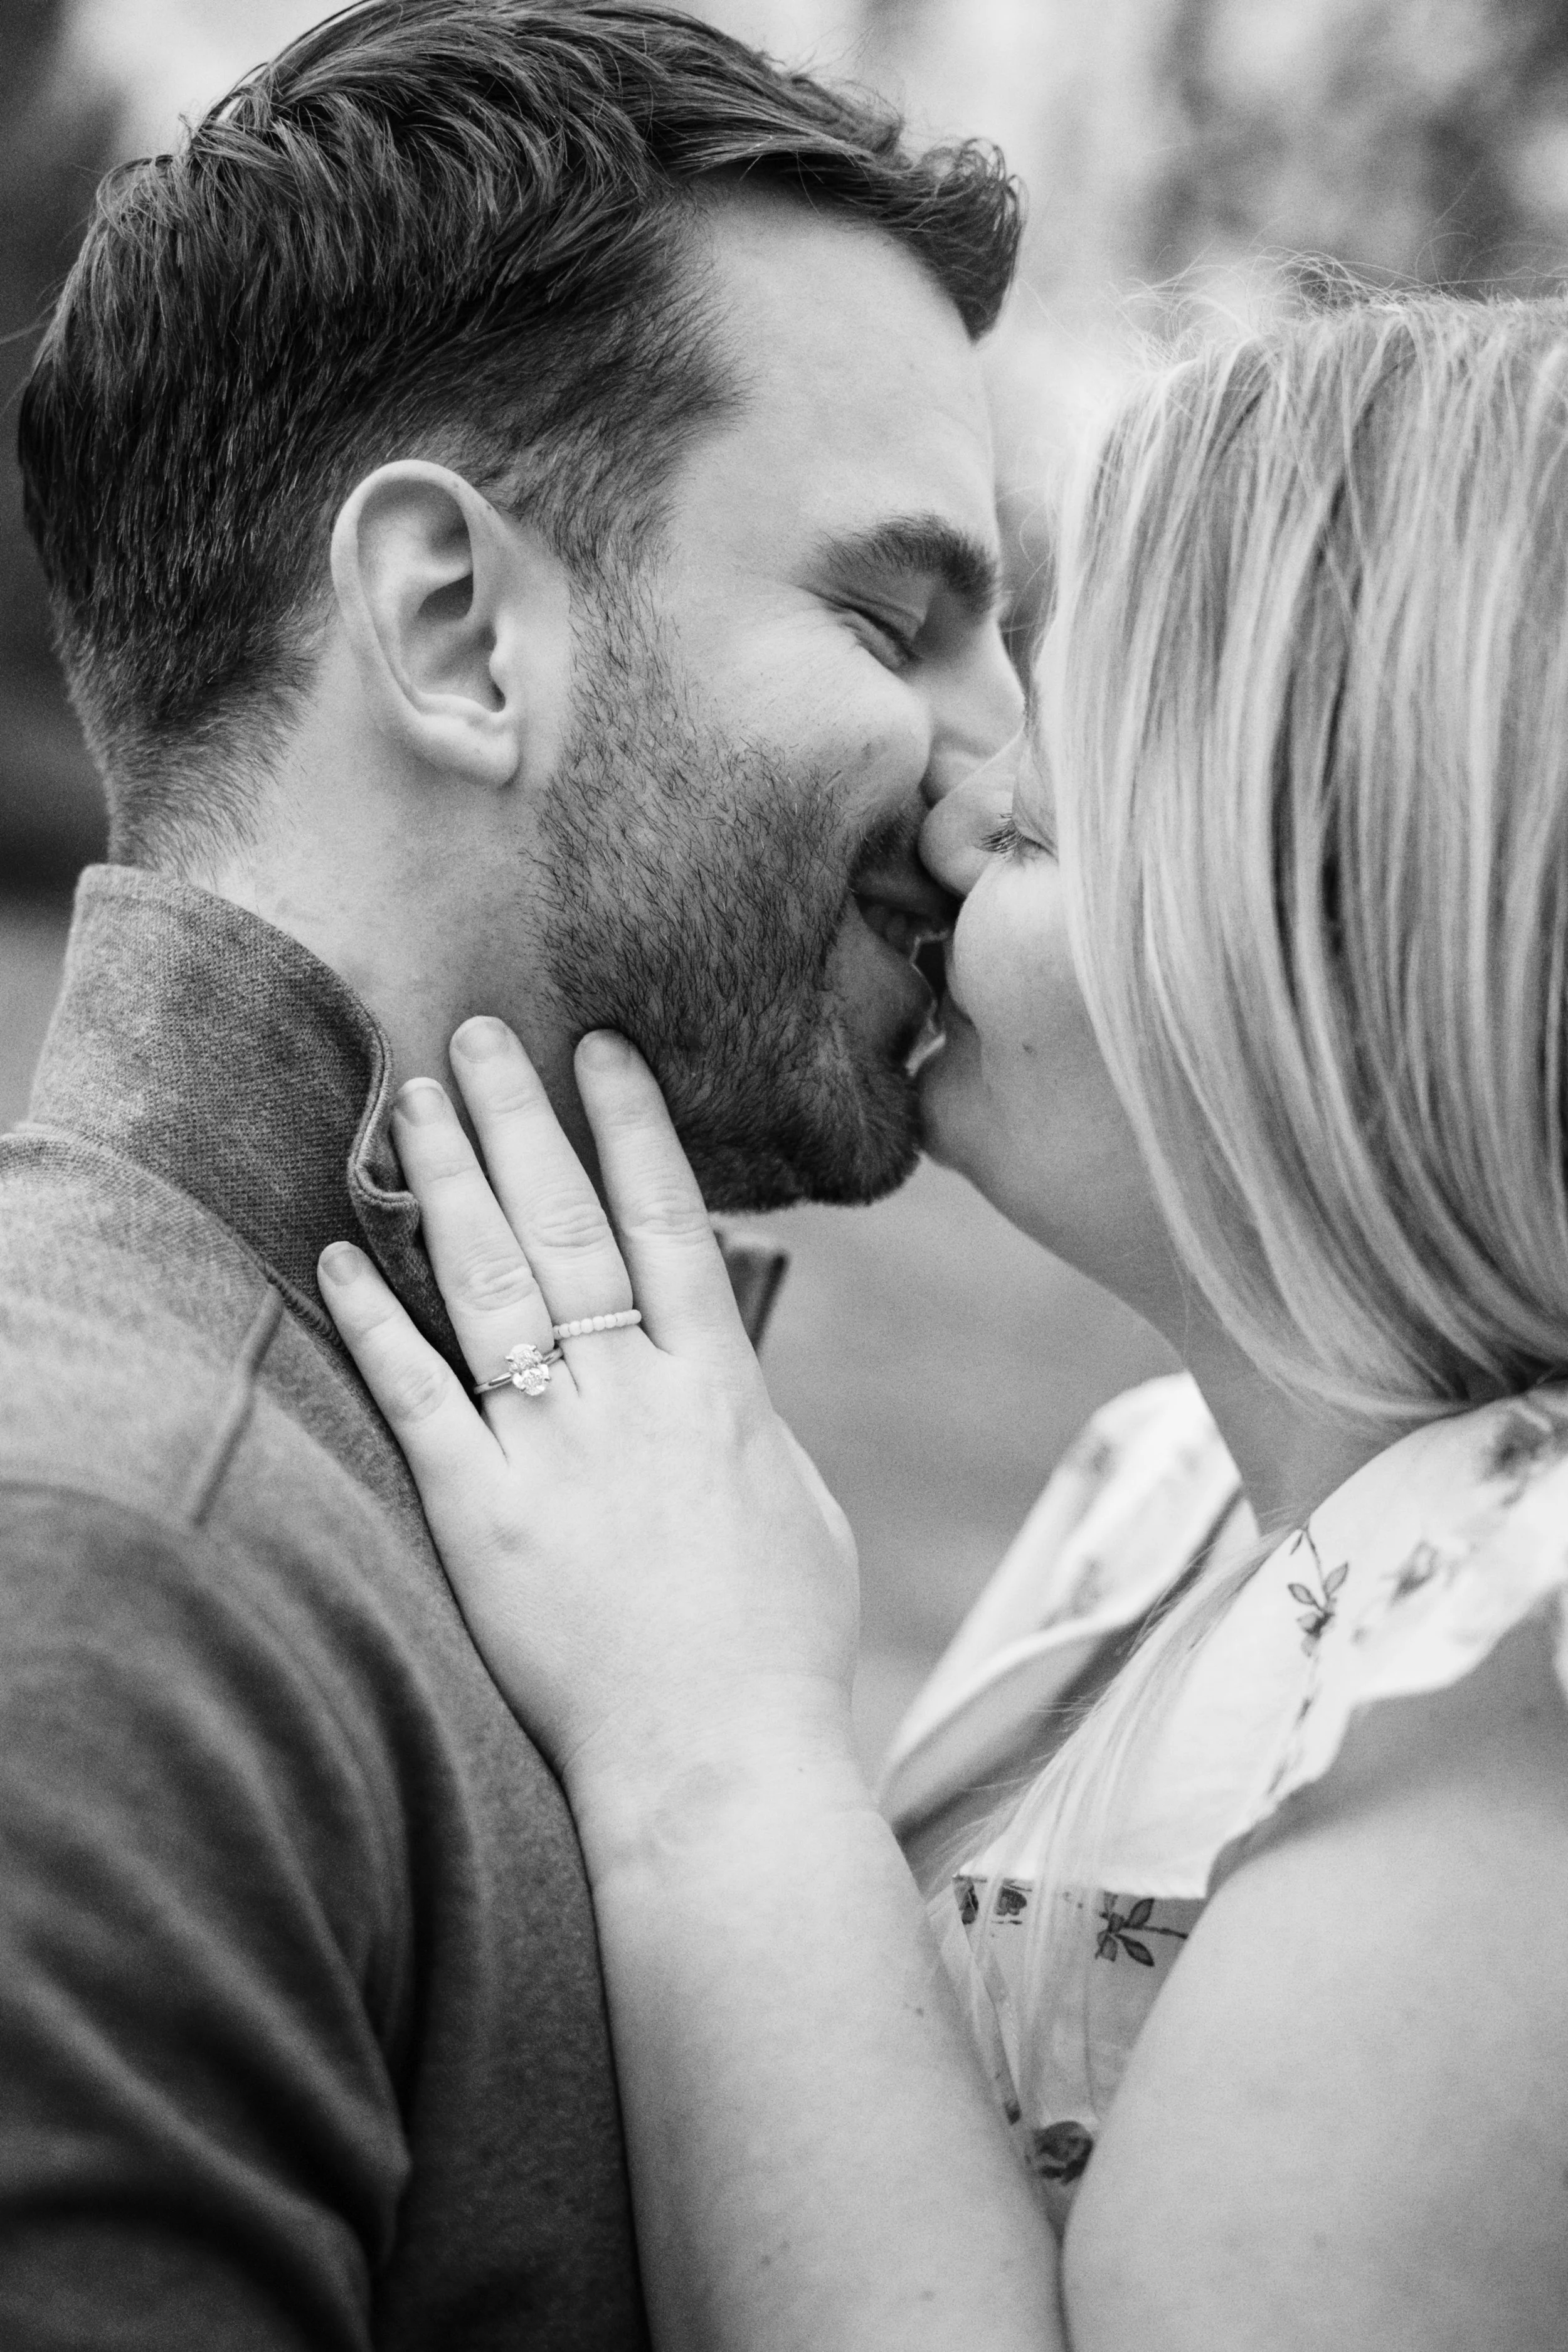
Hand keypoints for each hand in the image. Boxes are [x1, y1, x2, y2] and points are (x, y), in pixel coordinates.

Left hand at [317, 1019, 859, 1840]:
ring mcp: (552, 1453)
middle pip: (565, 1227)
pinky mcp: (481, 1517)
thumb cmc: (777, 1648)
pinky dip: (376, 1323)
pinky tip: (341, 1255)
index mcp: (719, 1388)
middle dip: (520, 1120)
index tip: (599, 1046)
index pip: (668, 1221)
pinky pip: (420, 1399)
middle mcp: (631, 1399)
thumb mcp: (799, 1509)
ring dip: (446, 1184)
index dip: (630, 1125)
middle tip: (477, 1033)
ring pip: (488, 1287)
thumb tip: (721, 1367)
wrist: (718, 1765)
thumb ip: (751, 1422)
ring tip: (410, 1101)